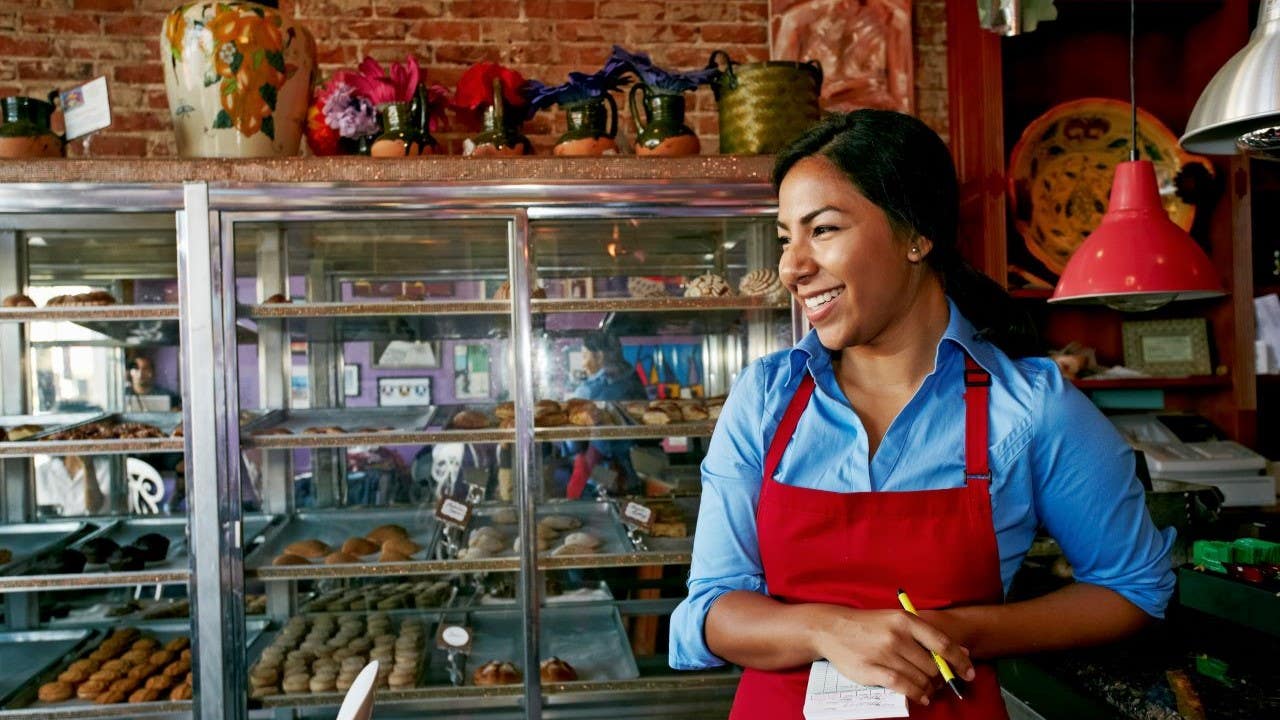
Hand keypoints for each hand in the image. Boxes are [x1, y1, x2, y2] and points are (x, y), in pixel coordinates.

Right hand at [808, 604, 974, 705]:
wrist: (832, 628)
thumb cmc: (869, 625)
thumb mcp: (897, 620)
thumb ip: (926, 635)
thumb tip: (960, 651)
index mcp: (906, 620)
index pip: (942, 643)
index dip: (960, 661)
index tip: (970, 673)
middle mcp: (897, 636)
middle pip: (933, 665)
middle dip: (940, 678)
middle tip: (939, 683)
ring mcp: (884, 653)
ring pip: (920, 678)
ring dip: (929, 688)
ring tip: (928, 690)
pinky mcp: (872, 670)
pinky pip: (903, 686)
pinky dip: (916, 694)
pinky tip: (920, 697)